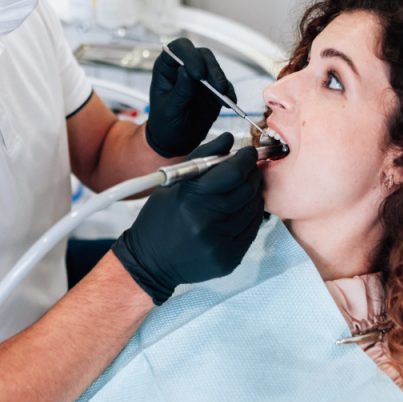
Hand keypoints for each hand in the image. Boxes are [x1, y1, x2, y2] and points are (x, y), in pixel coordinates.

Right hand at [113, 133, 263, 303]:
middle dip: (252, 174)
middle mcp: (206, 224)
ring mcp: (219, 245)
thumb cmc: (159, 219)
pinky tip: (241, 209)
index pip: (233, 173)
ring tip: (244, 188)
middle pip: (246, 190)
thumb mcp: (173, 183)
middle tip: (249, 167)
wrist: (149, 262)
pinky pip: (251, 231)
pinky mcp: (228, 260)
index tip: (248, 153)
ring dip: (253, 194)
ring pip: (252, 210)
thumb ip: (202, 157)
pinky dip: (250, 216)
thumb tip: (229, 139)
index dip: (246, 159)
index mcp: (190, 200)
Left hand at [144, 38, 236, 157]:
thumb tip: (186, 70)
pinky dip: (229, 93)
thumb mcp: (169, 110)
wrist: (176, 142)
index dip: (189, 56)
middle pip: (202, 55)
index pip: (178, 49)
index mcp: (167, 67)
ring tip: (222, 96)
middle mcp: (184, 68)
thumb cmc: (165, 124)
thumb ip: (180, 90)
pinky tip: (229, 102)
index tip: (197, 73)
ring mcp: (201, 78)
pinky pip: (225, 86)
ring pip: (215, 68)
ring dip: (221, 80)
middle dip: (211, 69)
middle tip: (216, 87)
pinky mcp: (214, 89)